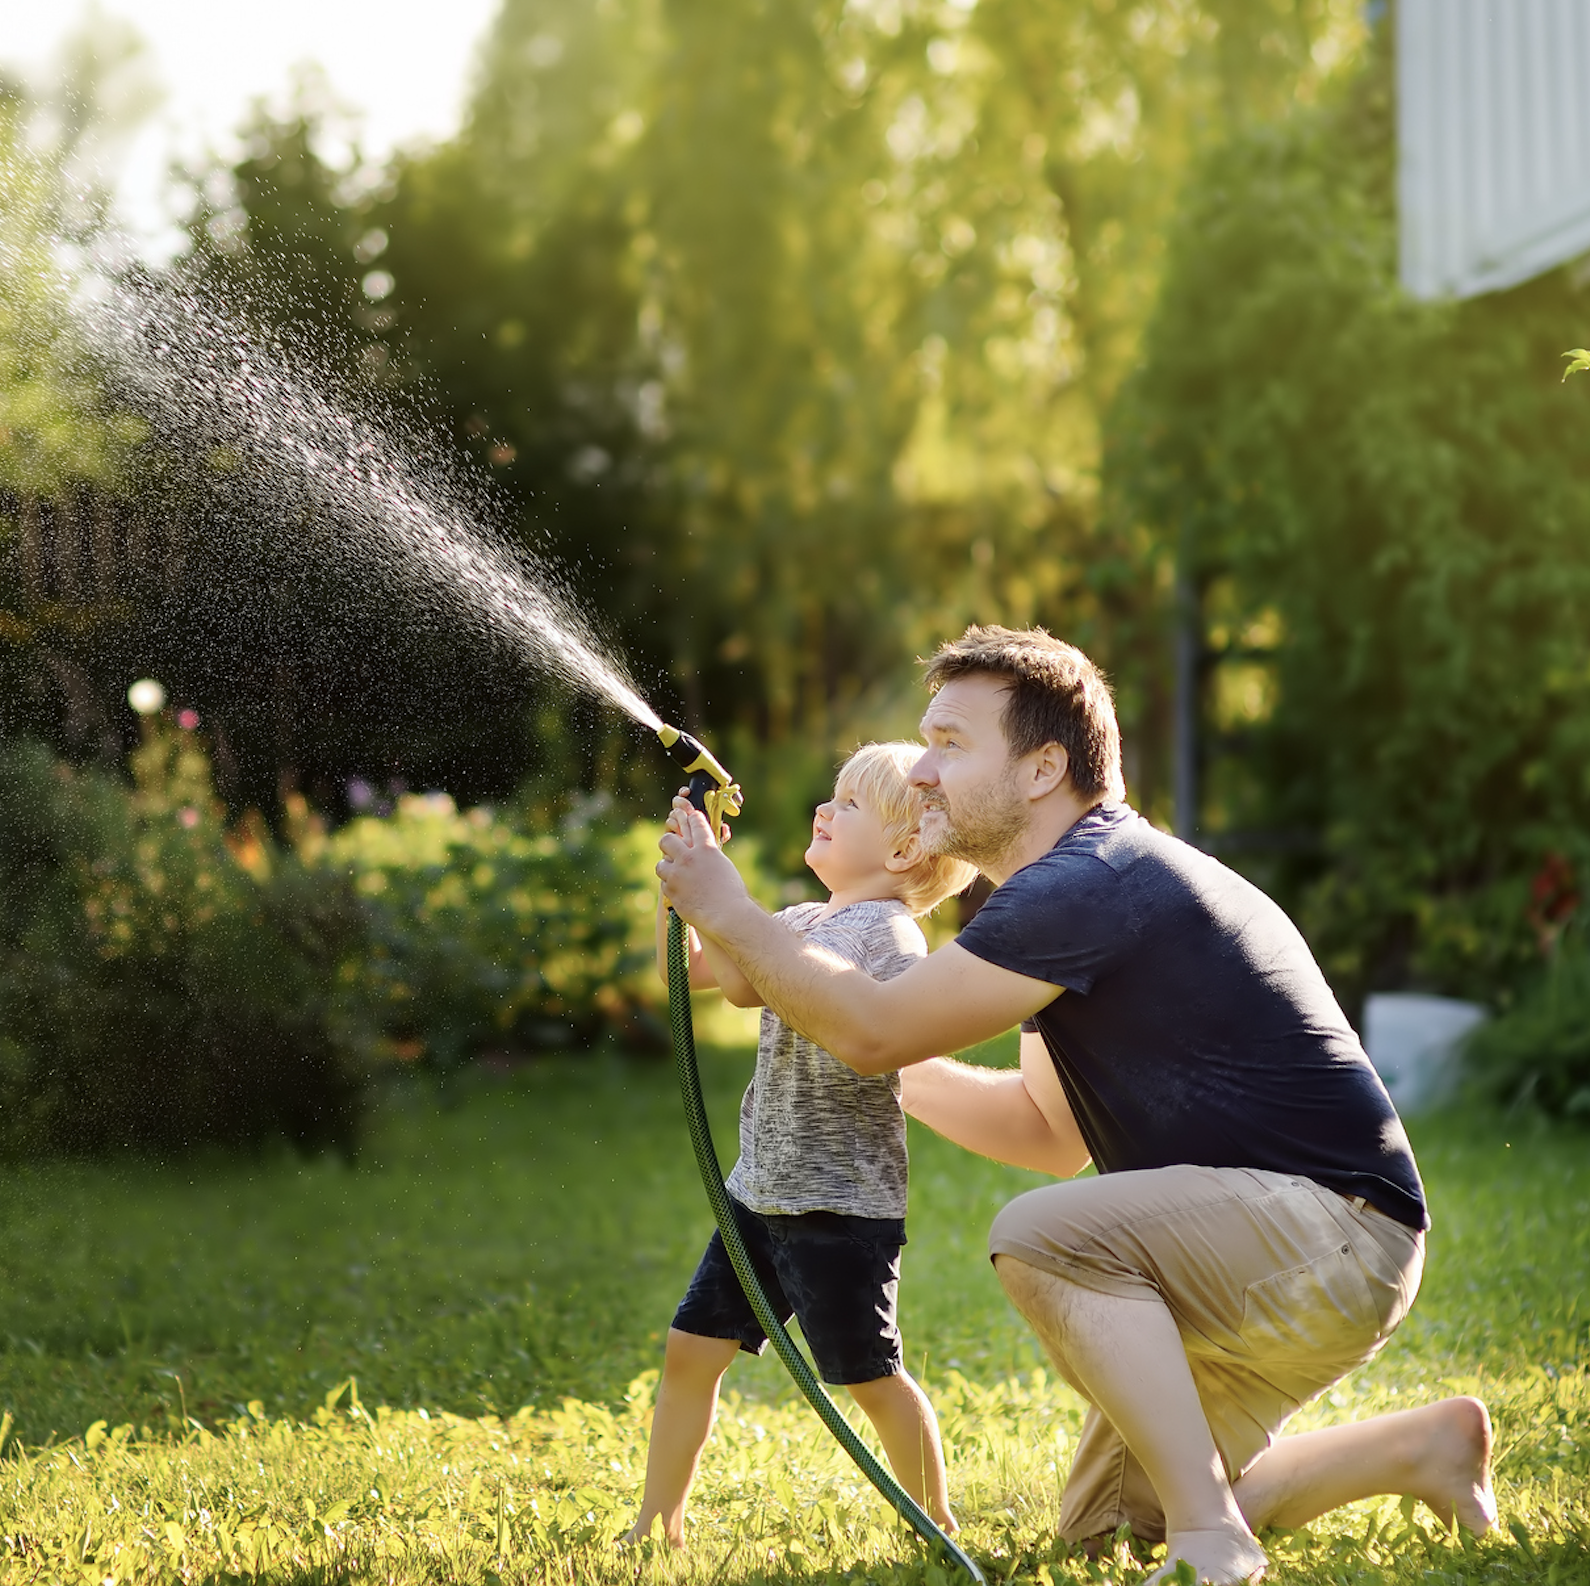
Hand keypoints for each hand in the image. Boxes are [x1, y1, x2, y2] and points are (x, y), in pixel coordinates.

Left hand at [658, 795, 748, 927]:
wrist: (726, 915)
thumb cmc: (732, 892)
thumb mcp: (723, 866)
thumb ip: (709, 855)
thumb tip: (701, 849)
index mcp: (707, 848)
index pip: (695, 824)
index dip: (690, 818)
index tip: (688, 817)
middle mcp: (689, 858)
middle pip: (667, 840)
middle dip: (668, 843)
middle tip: (671, 849)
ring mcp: (677, 875)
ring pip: (661, 864)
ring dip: (667, 868)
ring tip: (676, 874)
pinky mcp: (671, 891)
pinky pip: (664, 884)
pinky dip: (671, 887)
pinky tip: (682, 891)